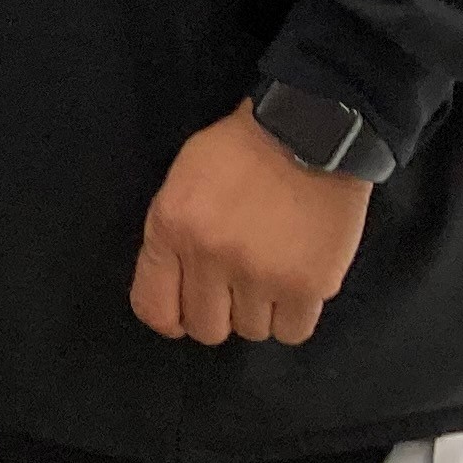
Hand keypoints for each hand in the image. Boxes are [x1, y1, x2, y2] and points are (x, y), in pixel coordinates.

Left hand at [131, 103, 372, 345]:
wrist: (307, 130)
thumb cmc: (240, 149)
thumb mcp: (182, 180)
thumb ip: (171, 236)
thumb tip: (174, 290)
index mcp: (172, 226)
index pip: (153, 307)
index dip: (170, 317)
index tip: (183, 310)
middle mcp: (211, 256)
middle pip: (206, 329)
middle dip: (218, 313)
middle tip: (233, 287)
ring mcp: (261, 274)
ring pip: (251, 332)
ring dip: (259, 310)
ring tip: (269, 272)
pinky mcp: (309, 285)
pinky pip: (292, 332)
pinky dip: (293, 315)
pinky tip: (294, 283)